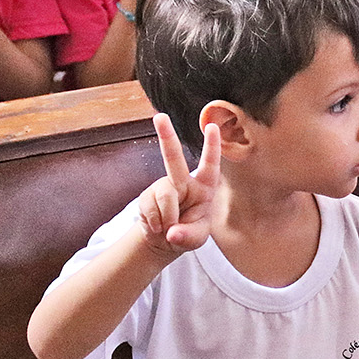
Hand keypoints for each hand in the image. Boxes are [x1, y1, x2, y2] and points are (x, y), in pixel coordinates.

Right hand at [137, 113, 220, 256]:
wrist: (164, 241)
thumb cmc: (188, 233)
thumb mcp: (196, 239)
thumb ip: (188, 236)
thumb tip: (172, 233)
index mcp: (203, 187)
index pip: (210, 165)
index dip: (211, 147)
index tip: (212, 127)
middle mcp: (183, 182)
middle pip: (173, 158)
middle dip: (166, 136)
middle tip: (160, 117)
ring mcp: (163, 187)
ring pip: (165, 195)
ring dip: (168, 216)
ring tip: (169, 228)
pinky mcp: (146, 196)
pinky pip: (150, 208)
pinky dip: (155, 222)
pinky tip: (157, 226)